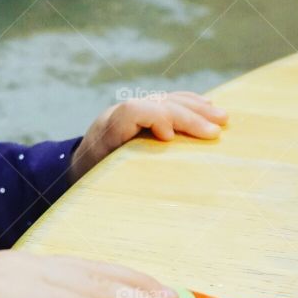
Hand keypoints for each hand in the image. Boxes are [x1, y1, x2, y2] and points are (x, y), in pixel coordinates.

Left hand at [69, 91, 227, 182]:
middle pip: (155, 103)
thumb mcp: (100, 189)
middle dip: (187, 116)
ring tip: (222, 119)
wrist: (75, 169)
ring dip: (195, 108)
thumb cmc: (90, 185)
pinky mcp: (138, 112)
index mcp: (105, 134)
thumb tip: (155, 198)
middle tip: (215, 134)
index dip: (154, 118)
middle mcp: (116, 116)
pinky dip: (189, 105)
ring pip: (164, 99)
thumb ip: (120, 185)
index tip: (171, 138)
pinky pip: (166, 101)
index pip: (131, 112)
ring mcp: (127, 111)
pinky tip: (208, 108)